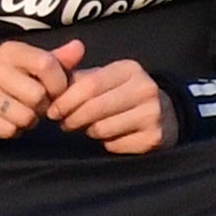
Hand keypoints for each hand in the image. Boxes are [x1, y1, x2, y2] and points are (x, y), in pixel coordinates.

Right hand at [0, 37, 77, 141]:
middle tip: (34, 104)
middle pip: (37, 95)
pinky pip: (8, 130)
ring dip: (28, 120)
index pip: (46, 64)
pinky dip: (13, 130)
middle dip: (42, 106)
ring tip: (20, 112)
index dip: (59, 84)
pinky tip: (6, 120)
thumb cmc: (12, 80)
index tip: (56, 92)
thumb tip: (79, 47)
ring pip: (24, 116)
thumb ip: (58, 60)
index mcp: (9, 51)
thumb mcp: (33, 66)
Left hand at [51, 55, 176, 155]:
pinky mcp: (154, 137)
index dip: (65, 100)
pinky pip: (115, 145)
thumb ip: (77, 76)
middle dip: (71, 118)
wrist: (165, 112)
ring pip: (103, 128)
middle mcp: (145, 89)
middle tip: (63, 122)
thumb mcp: (104, 77)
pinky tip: (108, 135)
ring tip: (86, 127)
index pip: (89, 85)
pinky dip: (105, 142)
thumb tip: (51, 78)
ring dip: (87, 130)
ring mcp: (153, 114)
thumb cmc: (121, 93)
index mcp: (129, 69)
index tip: (52, 110)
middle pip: (95, 108)